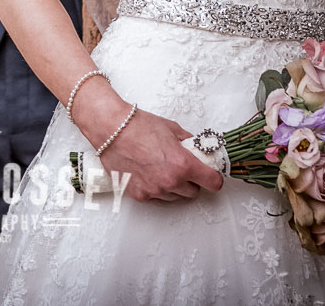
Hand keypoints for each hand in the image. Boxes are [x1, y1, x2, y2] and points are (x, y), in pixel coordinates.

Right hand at [73, 85, 222, 202]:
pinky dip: (156, 189)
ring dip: (174, 187)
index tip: (212, 175)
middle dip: (192, 181)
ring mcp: (155, 191)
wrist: (111, 129)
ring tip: (161, 168)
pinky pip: (157, 198)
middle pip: (194, 192)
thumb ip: (189, 143)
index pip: (213, 183)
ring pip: (175, 197)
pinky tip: (149, 174)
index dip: (214, 178)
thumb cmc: (138, 126)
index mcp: (183, 164)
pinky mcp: (140, 196)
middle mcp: (171, 181)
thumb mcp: (172, 129)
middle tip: (182, 168)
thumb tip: (198, 150)